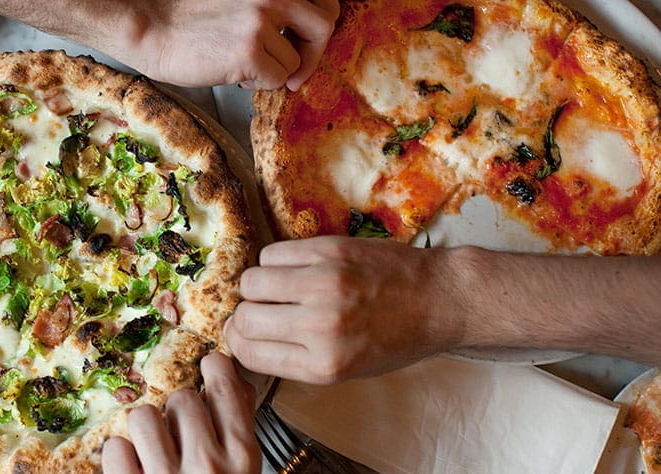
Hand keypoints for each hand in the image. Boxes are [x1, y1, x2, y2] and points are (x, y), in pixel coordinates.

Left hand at [101, 352, 260, 472]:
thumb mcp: (246, 470)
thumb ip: (241, 428)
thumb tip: (237, 384)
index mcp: (240, 457)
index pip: (225, 388)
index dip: (214, 369)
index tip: (210, 365)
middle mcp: (206, 464)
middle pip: (183, 398)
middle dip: (178, 411)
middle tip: (180, 431)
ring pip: (144, 416)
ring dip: (146, 428)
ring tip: (153, 448)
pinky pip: (115, 448)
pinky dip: (121, 456)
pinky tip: (134, 466)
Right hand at [139, 0, 339, 89]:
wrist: (150, 27)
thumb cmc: (188, 16)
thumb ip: (271, 6)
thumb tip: (304, 35)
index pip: (322, 0)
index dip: (317, 25)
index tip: (304, 42)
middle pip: (323, 26)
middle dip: (313, 54)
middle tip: (295, 72)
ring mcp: (261, 20)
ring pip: (295, 61)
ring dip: (274, 72)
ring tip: (245, 67)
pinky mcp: (250, 51)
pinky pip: (276, 79)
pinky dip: (258, 83)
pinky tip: (234, 74)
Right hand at [225, 236, 462, 383]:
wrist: (439, 299)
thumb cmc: (396, 338)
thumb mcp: (348, 370)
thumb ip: (296, 358)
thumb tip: (245, 338)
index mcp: (323, 365)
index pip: (248, 352)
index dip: (240, 341)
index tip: (245, 333)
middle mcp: (320, 326)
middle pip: (244, 317)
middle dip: (247, 315)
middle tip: (265, 310)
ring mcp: (324, 284)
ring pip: (252, 281)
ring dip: (259, 286)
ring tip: (280, 288)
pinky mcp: (329, 250)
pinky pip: (273, 254)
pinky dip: (276, 262)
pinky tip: (295, 268)